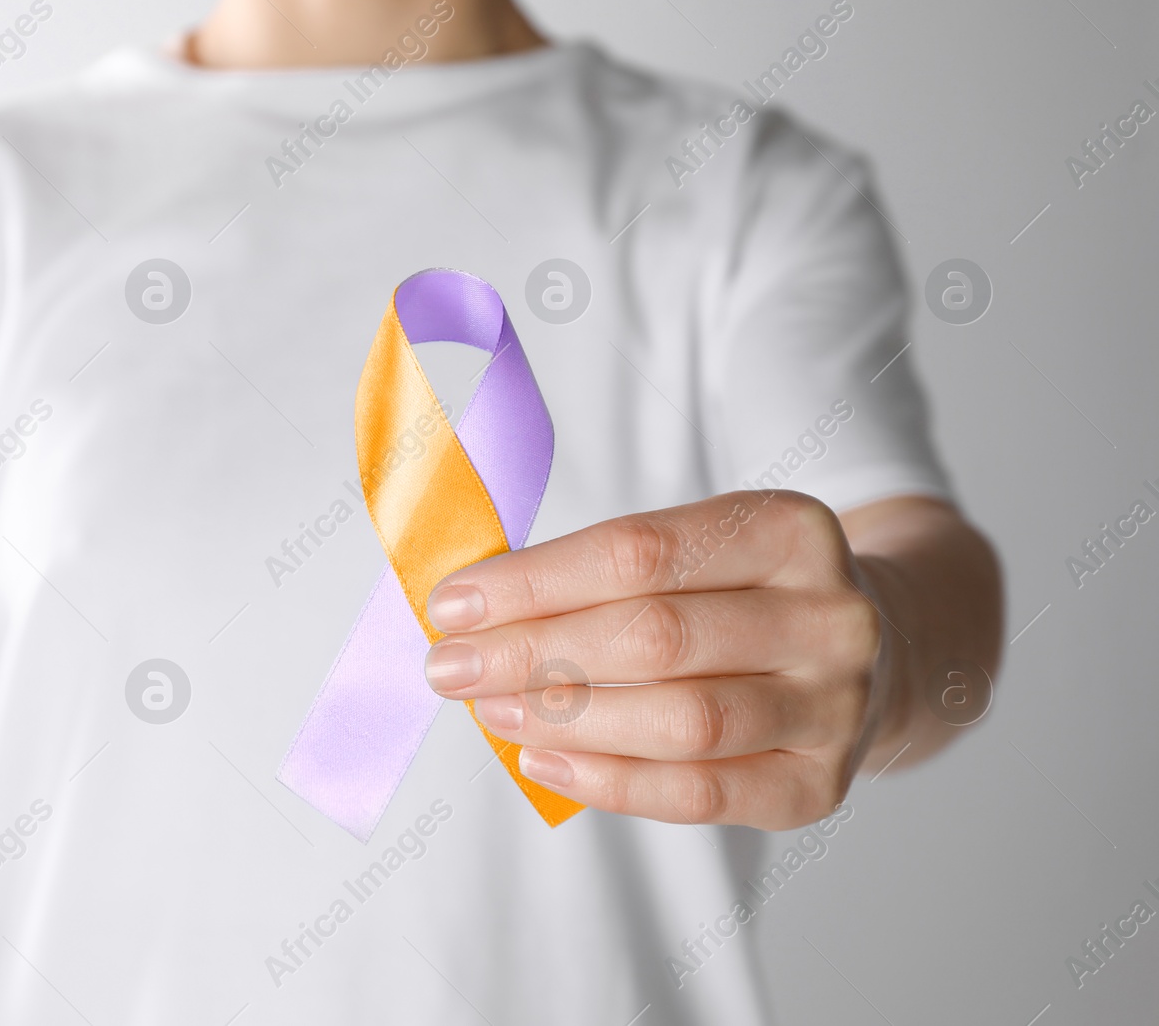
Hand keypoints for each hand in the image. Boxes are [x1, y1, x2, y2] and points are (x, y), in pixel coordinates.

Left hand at [423, 490, 892, 830]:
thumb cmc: (742, 595)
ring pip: (682, 720)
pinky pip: (701, 793)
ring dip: (567, 718)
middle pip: (656, 636)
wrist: (871, 654)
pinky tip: (544, 760)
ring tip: (490, 710)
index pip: (640, 553)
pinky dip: (611, 782)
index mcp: (789, 529)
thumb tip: (472, 611)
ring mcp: (835, 705)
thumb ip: (601, 572)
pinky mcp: (820, 785)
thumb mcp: (699, 549)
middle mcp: (828, 615)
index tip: (453, 604)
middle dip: (532, 653)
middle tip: (451, 668)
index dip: (534, 582)